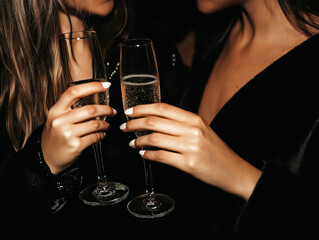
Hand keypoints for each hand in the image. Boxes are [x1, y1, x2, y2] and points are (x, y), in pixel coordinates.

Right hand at [42, 81, 115, 174]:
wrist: (45, 160)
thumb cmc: (54, 138)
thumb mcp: (56, 120)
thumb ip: (69, 110)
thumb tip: (93, 100)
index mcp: (55, 111)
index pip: (74, 92)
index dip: (92, 86)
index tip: (105, 85)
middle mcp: (60, 121)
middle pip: (90, 109)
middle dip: (106, 109)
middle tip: (113, 111)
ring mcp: (67, 133)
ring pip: (95, 124)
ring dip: (105, 124)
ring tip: (107, 125)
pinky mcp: (75, 145)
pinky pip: (95, 137)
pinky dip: (102, 135)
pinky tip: (102, 135)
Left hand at [120, 103, 260, 199]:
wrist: (233, 170)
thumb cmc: (216, 150)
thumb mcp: (202, 129)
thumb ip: (181, 123)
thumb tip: (155, 121)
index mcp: (195, 119)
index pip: (163, 108)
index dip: (143, 108)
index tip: (130, 111)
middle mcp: (192, 130)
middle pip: (155, 122)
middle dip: (134, 123)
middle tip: (125, 126)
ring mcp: (190, 147)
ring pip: (155, 139)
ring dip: (139, 140)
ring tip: (132, 142)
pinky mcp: (188, 164)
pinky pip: (161, 156)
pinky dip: (148, 155)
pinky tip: (143, 154)